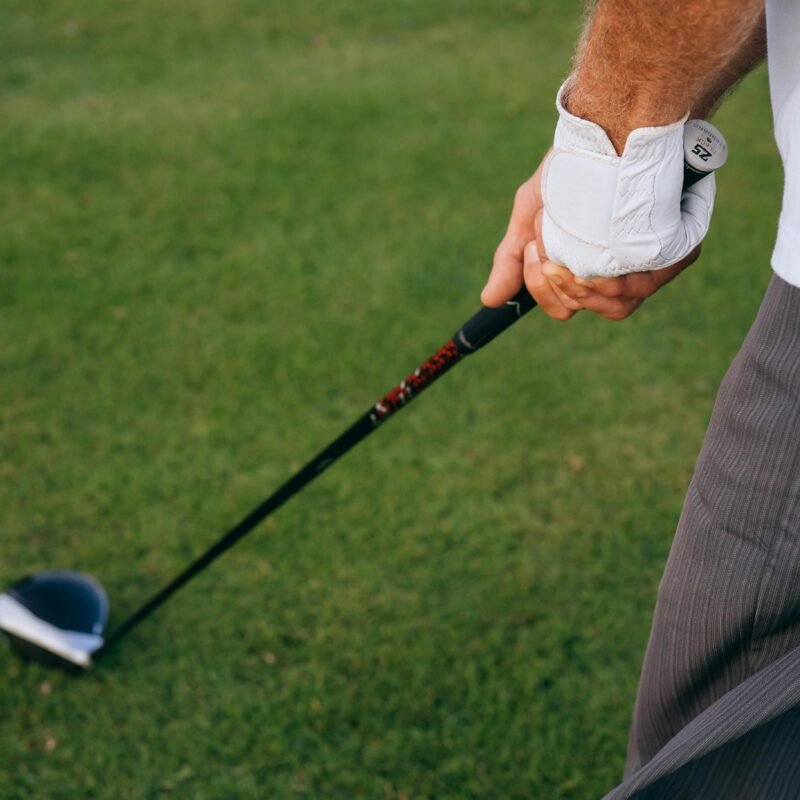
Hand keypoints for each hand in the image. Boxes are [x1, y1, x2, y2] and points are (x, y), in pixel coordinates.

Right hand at [481, 162, 699, 320]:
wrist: (611, 128)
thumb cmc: (572, 171)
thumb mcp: (532, 214)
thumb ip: (512, 259)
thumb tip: (489, 300)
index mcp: (590, 269)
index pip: (566, 307)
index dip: (546, 291)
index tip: (535, 254)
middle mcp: (624, 273)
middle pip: (591, 307)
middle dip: (562, 281)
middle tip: (547, 244)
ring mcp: (655, 266)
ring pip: (617, 303)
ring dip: (582, 275)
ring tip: (570, 234)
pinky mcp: (680, 251)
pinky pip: (643, 285)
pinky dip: (612, 270)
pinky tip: (598, 240)